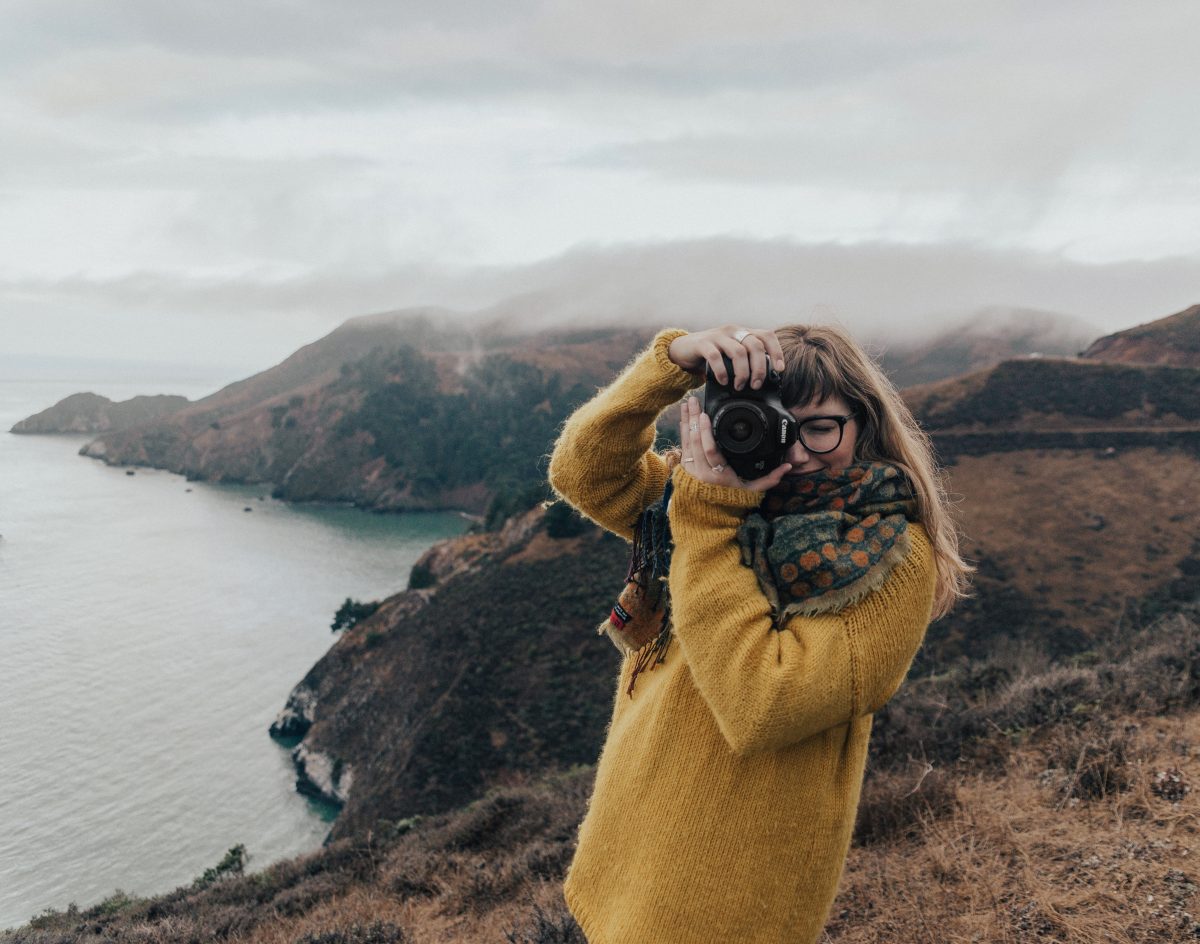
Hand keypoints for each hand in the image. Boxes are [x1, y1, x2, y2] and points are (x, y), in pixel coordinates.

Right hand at [668, 325, 785, 389]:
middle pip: (755, 345)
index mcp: (743, 332)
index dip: (776, 352)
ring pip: (738, 352)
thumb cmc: (710, 354)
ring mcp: (717, 336)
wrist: (681, 349)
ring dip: (742, 373)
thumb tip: (763, 380)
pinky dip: (722, 372)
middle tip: (756, 385)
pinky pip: (715, 357)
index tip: (779, 369)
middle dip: (759, 368)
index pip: (767, 336)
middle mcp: (733, 331)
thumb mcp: (730, 354)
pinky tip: (723, 381)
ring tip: (739, 386)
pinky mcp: (702, 344)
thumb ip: (745, 360)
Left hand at [678, 396, 791, 491]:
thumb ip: (770, 479)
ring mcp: (692, 470)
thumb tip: (787, 467)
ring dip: (686, 420)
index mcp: (719, 475)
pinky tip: (684, 416)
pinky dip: (683, 430)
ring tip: (688, 403)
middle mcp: (702, 472)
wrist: (709, 513)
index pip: (710, 450)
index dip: (706, 432)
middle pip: (695, 441)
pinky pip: (683, 445)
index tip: (705, 415)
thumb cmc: (732, 499)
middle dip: (693, 419)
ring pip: (687, 441)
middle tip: (694, 400)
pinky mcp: (685, 467)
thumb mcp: (752, 491)